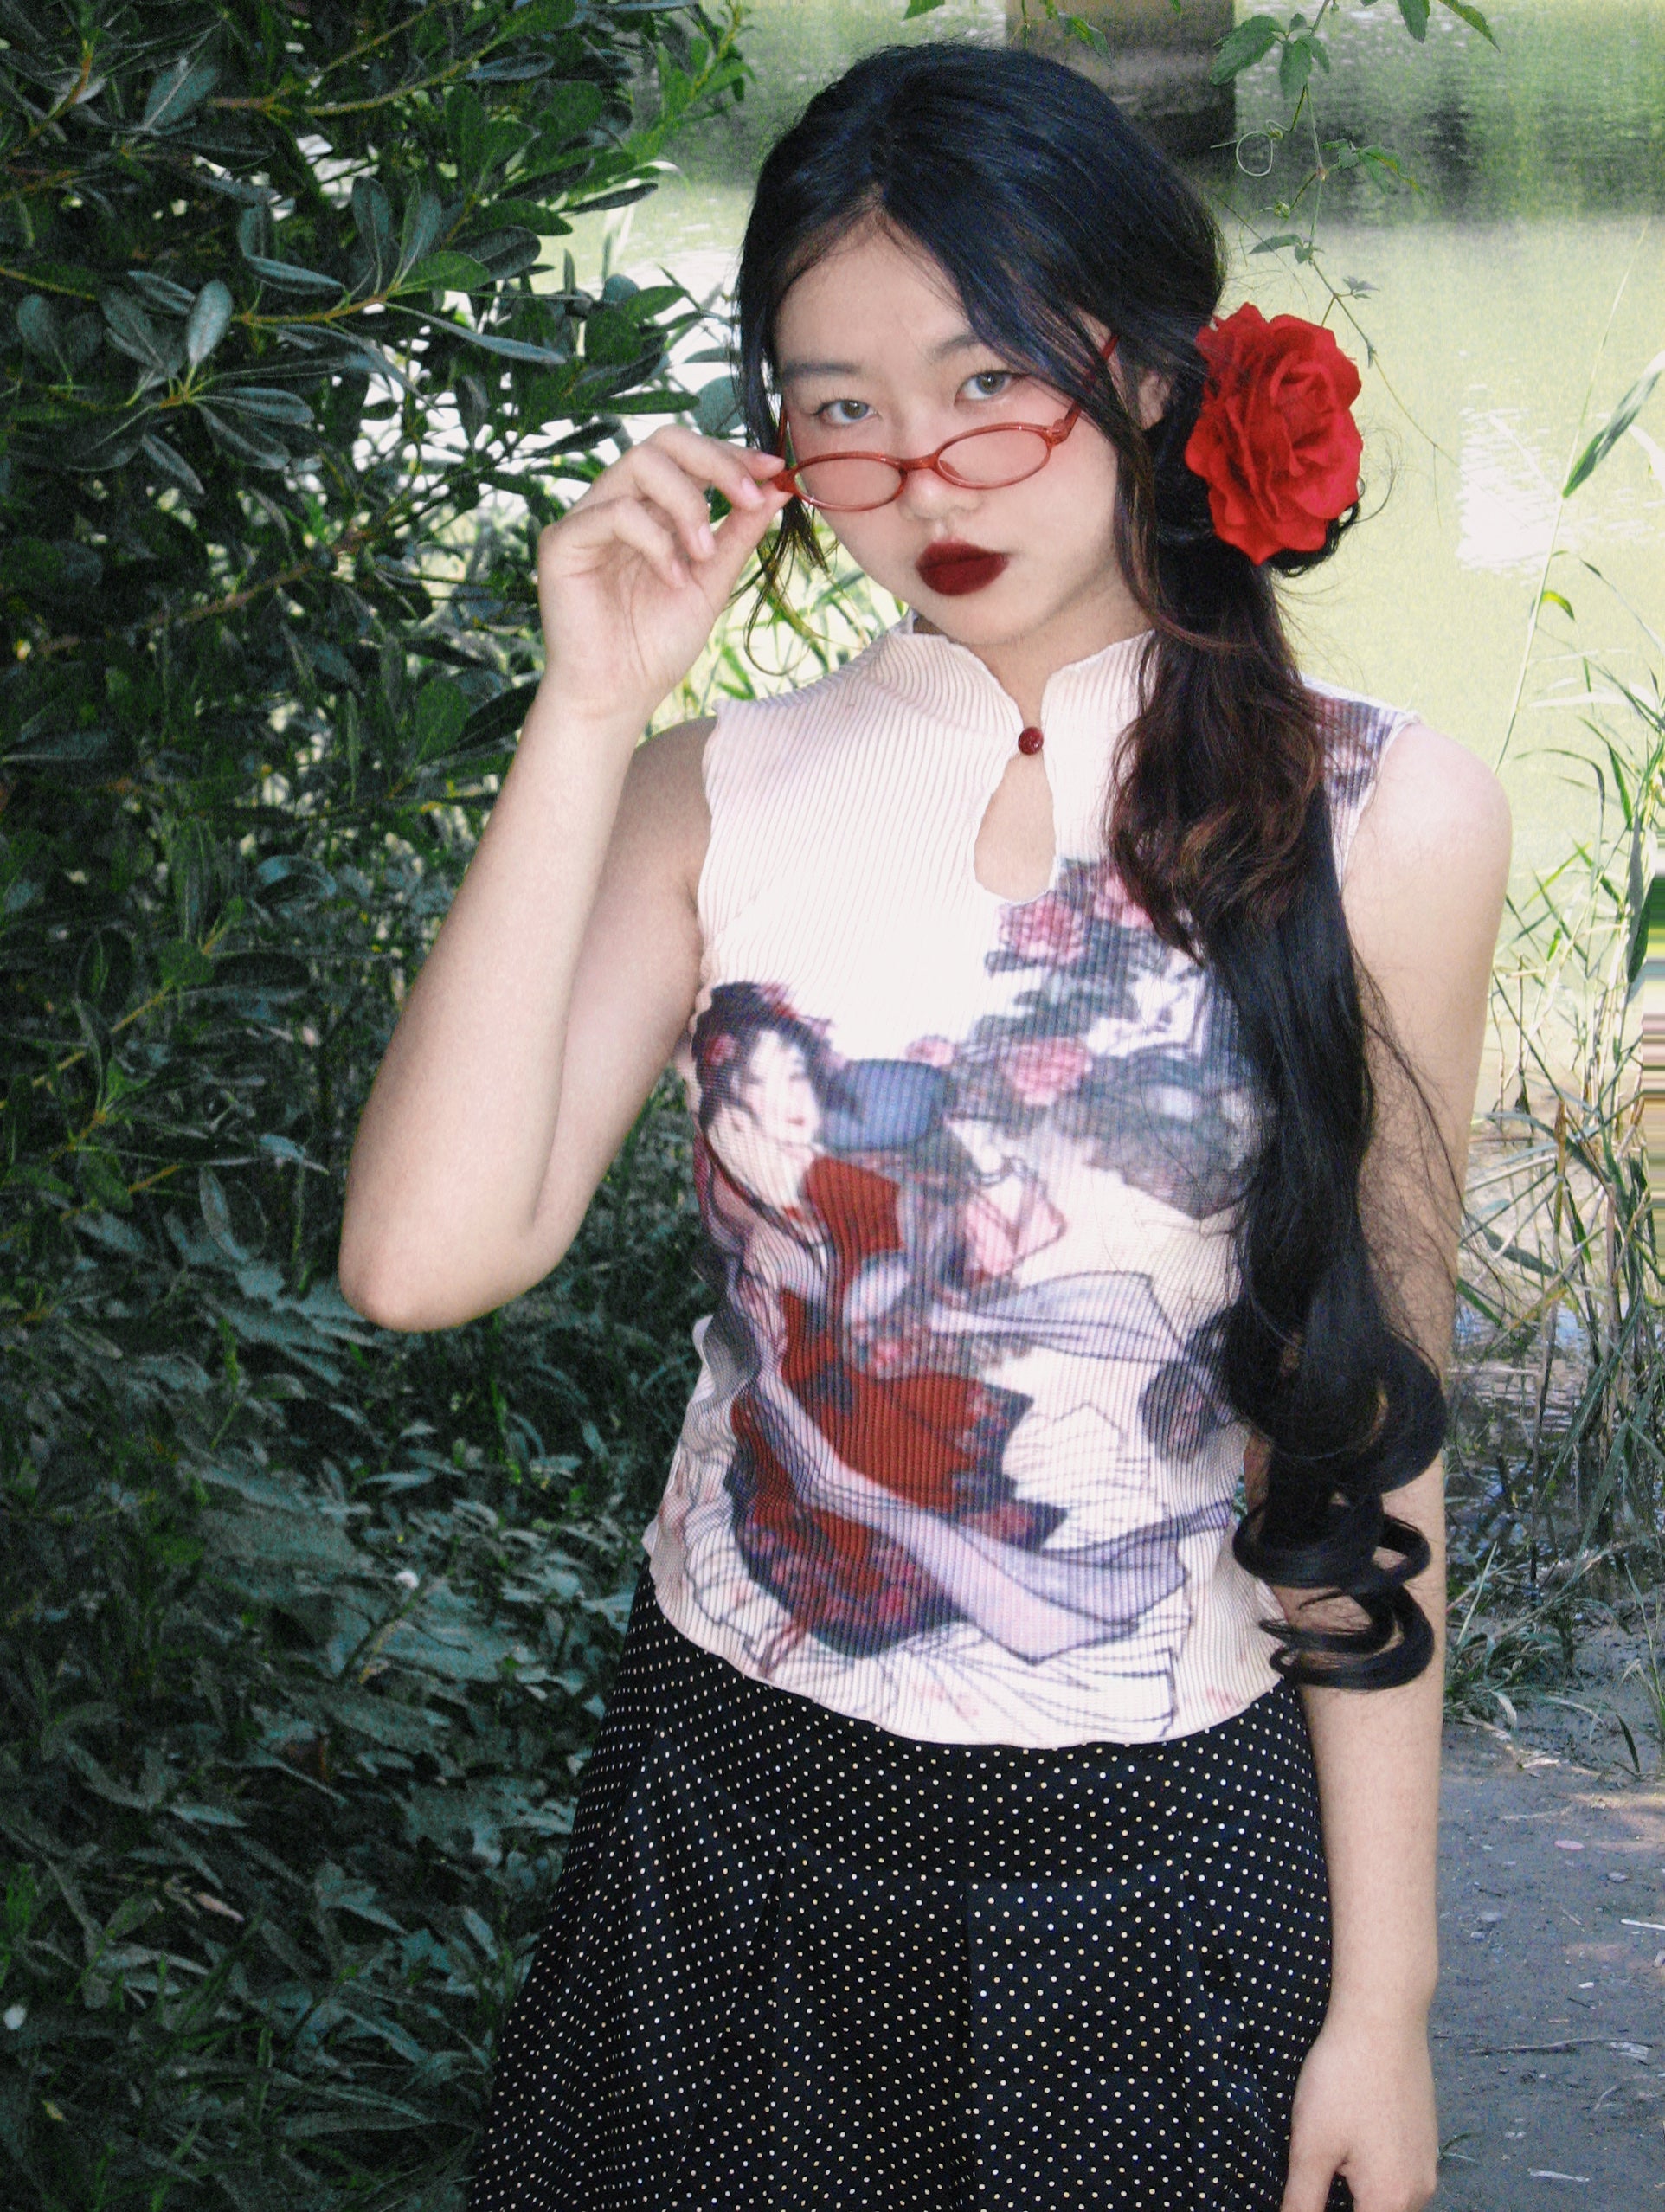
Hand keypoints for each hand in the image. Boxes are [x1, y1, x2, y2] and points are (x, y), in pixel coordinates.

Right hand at [535, 424, 791, 727]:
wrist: (619, 697)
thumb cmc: (657, 646)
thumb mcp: (712, 583)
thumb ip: (738, 535)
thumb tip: (776, 487)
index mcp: (653, 511)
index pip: (688, 456)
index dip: (731, 455)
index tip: (774, 470)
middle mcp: (618, 504)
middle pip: (663, 441)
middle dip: (714, 461)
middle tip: (748, 497)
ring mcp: (588, 519)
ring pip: (639, 464)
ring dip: (687, 503)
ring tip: (703, 554)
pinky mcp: (563, 541)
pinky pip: (614, 511)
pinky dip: (655, 540)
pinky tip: (672, 578)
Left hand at [1281, 2007, 1437, 2211]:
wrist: (1384, 2017)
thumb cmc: (1343, 2079)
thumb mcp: (1311, 2145)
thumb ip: (1302, 2201)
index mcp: (1391, 2201)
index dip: (1324, 2210)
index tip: (1309, 2190)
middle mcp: (1419, 2191)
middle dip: (1341, 2201)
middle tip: (1314, 2171)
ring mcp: (1426, 2163)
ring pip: (1387, 2198)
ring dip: (1356, 2190)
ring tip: (1329, 2153)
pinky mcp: (1424, 2138)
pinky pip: (1397, 2173)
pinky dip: (1370, 2170)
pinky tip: (1348, 2136)